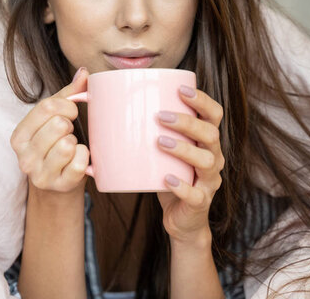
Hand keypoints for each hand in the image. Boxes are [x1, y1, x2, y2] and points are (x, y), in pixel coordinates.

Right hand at [10, 68, 90, 193]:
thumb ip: (68, 94)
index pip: (46, 107)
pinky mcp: (59, 186)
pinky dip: (85, 158)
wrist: (58, 186)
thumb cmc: (56, 146)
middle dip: (70, 125)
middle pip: (58, 125)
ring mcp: (40, 174)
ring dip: (76, 143)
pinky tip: (79, 161)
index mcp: (19, 136)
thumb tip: (84, 72)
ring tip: (72, 148)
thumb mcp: (54, 120)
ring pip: (68, 145)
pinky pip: (80, 163)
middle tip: (69, 134)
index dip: (67, 106)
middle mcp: (24, 157)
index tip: (72, 112)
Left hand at [156, 86, 224, 242]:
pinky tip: (165, 179)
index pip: (214, 115)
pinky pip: (195, 194)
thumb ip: (142, 132)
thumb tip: (95, 106)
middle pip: (211, 134)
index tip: (181, 89)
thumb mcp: (161, 152)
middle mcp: (213, 157)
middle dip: (187, 122)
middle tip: (160, 116)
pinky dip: (181, 186)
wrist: (182, 219)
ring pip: (206, 161)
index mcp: (206, 141)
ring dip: (184, 149)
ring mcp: (209, 181)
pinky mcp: (200, 203)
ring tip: (160, 142)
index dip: (202, 100)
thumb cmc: (167, 176)